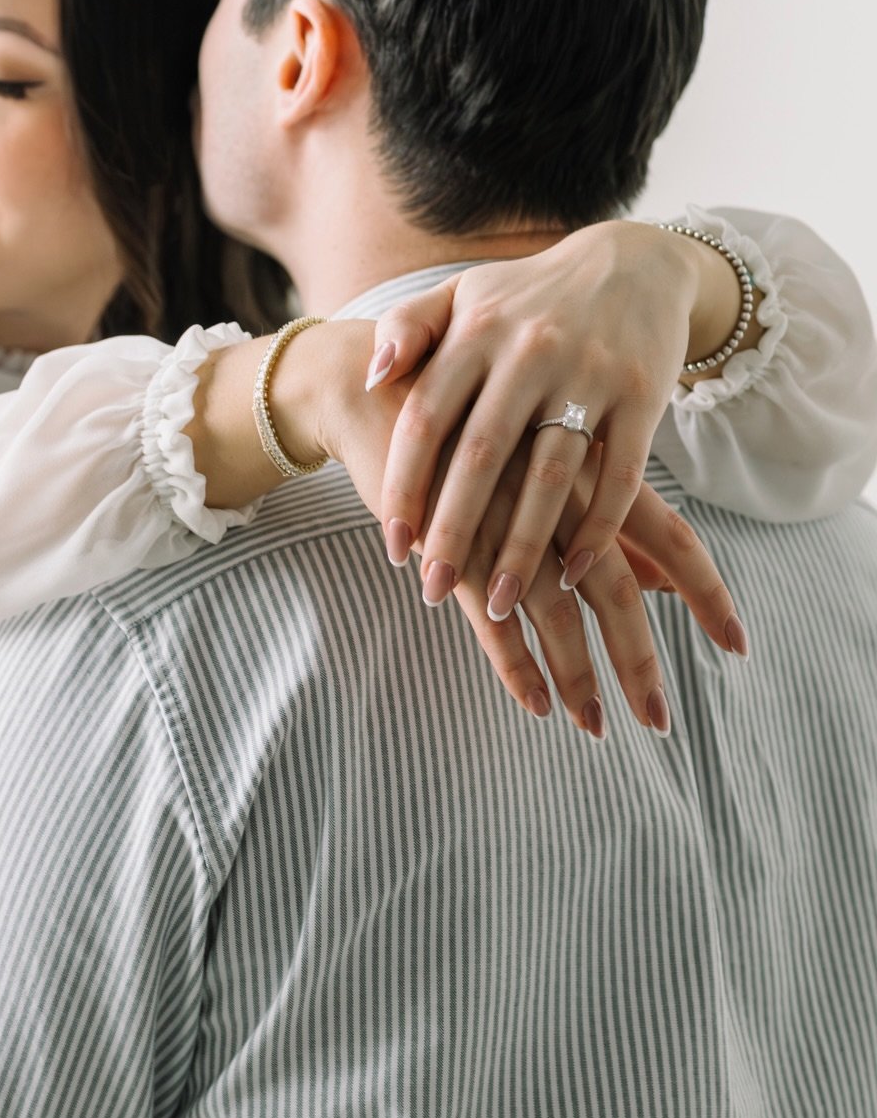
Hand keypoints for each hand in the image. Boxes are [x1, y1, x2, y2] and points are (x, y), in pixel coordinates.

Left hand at [364, 220, 759, 613]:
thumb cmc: (527, 295)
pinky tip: (574, 574)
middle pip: (482, 458)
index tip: (393, 545)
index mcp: (477, 331)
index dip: (405, 486)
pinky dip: (598, 531)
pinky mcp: (643, 396)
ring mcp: (590, 374)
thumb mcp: (462, 294)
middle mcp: (530, 352)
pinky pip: (620, 477)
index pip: (427, 420)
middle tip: (433, 590)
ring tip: (500, 604)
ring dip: (524, 549)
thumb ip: (407, 328)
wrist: (634, 259)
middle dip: (455, 532)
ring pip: (551, 478)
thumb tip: (371, 377)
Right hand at [437, 440, 746, 735]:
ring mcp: (505, 526)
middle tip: (658, 721)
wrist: (379, 392)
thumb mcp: (551, 457)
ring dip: (577, 676)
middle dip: (639, 662)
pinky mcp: (454, 548)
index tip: (738, 645)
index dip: (708, 593)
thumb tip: (661, 580)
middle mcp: (560, 502)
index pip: (672, 540)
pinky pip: (491, 621)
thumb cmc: (475, 428)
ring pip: (555, 615)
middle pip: (617, 594)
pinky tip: (535, 702)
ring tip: (594, 725)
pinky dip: (515, 666)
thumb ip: (610, 520)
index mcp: (592, 473)